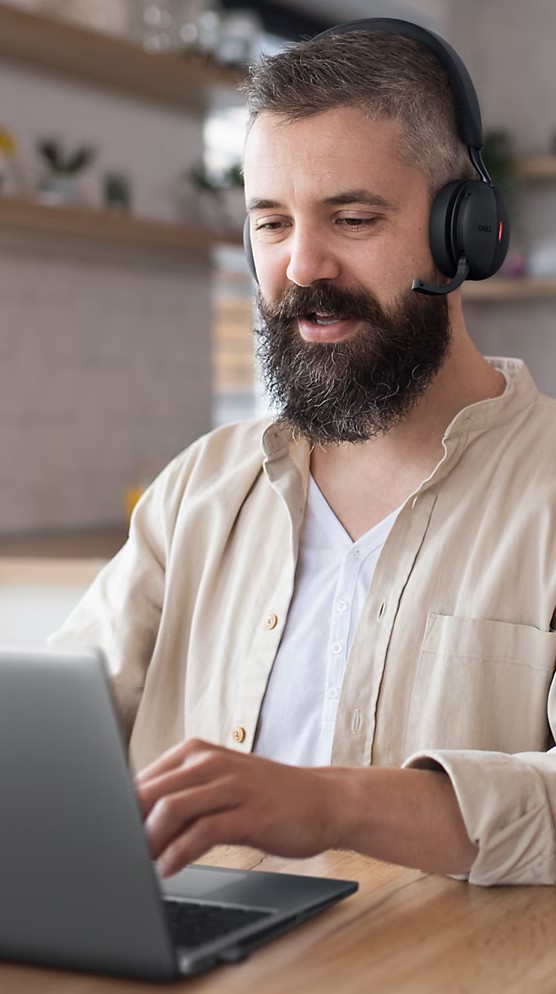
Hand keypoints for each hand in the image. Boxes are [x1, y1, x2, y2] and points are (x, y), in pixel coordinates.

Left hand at [135, 738, 341, 876]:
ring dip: (148, 841)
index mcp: (196, 752)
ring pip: (171, 809)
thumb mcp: (219, 785)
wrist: (324, 799)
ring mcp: (232, 786)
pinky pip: (202, 833)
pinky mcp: (250, 813)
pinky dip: (178, 854)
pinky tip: (169, 869)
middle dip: (128, 828)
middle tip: (119, 855)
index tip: (109, 837)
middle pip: (149, 793)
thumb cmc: (266, 796)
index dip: (120, 811)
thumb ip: (180, 796)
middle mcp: (210, 763)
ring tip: (140, 864)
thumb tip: (131, 822)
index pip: (141, 779)